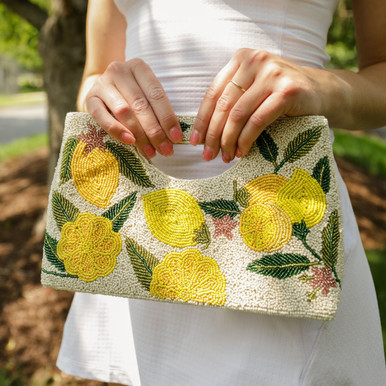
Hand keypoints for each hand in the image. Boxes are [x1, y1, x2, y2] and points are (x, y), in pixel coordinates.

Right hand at [85, 58, 181, 157]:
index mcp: (139, 67)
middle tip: (165, 150)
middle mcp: (119, 71)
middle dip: (155, 131)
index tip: (176, 138)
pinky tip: (129, 141)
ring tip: (150, 151)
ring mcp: (102, 83)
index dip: (168, 118)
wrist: (103, 91)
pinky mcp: (90, 98)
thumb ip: (157, 111)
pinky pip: (102, 117)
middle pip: (141, 104)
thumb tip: (173, 137)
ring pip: (124, 111)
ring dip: (139, 134)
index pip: (157, 95)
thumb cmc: (131, 97)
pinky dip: (117, 130)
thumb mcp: (146, 96)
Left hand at [191, 49, 324, 161]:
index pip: (213, 93)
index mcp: (242, 59)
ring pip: (238, 115)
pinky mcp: (287, 91)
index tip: (195, 142)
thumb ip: (233, 100)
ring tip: (226, 157)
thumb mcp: (254, 90)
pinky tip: (242, 152)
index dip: (202, 120)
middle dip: (213, 135)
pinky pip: (257, 121)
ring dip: (228, 141)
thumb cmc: (282, 95)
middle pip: (223, 105)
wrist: (323, 92)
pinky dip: (246, 140)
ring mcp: (272, 74)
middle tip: (208, 155)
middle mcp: (255, 61)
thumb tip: (205, 132)